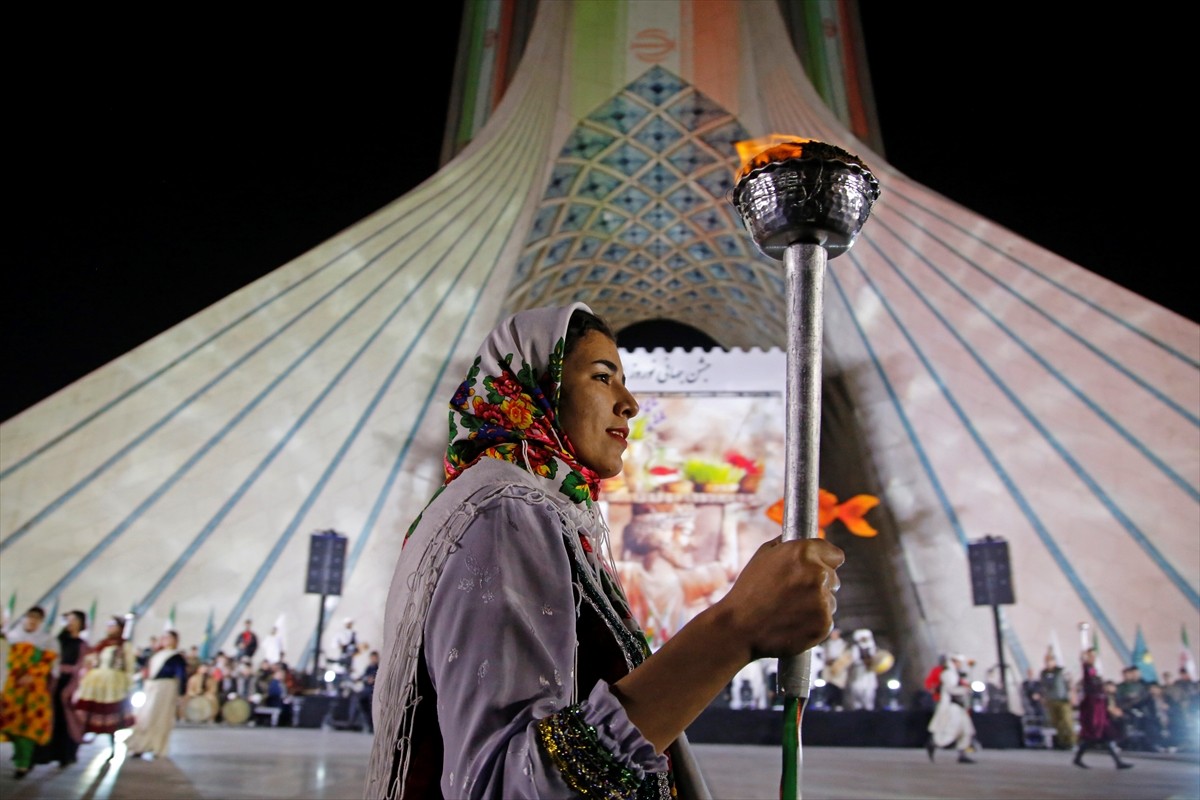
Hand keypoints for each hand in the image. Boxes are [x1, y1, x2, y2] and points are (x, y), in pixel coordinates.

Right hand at [714, 535, 842, 659]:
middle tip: (794, 594)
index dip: (825, 561)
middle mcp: (818, 573)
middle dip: (819, 584)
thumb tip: (801, 538)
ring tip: (790, 610)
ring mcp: (823, 600)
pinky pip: (826, 620)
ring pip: (830, 600)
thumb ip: (786, 544)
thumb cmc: (748, 590)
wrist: (739, 628)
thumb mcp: (763, 556)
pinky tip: (793, 623)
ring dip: (816, 604)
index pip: (835, 555)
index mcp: (804, 552)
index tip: (816, 569)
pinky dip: (814, 623)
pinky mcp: (824, 623)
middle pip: (833, 578)